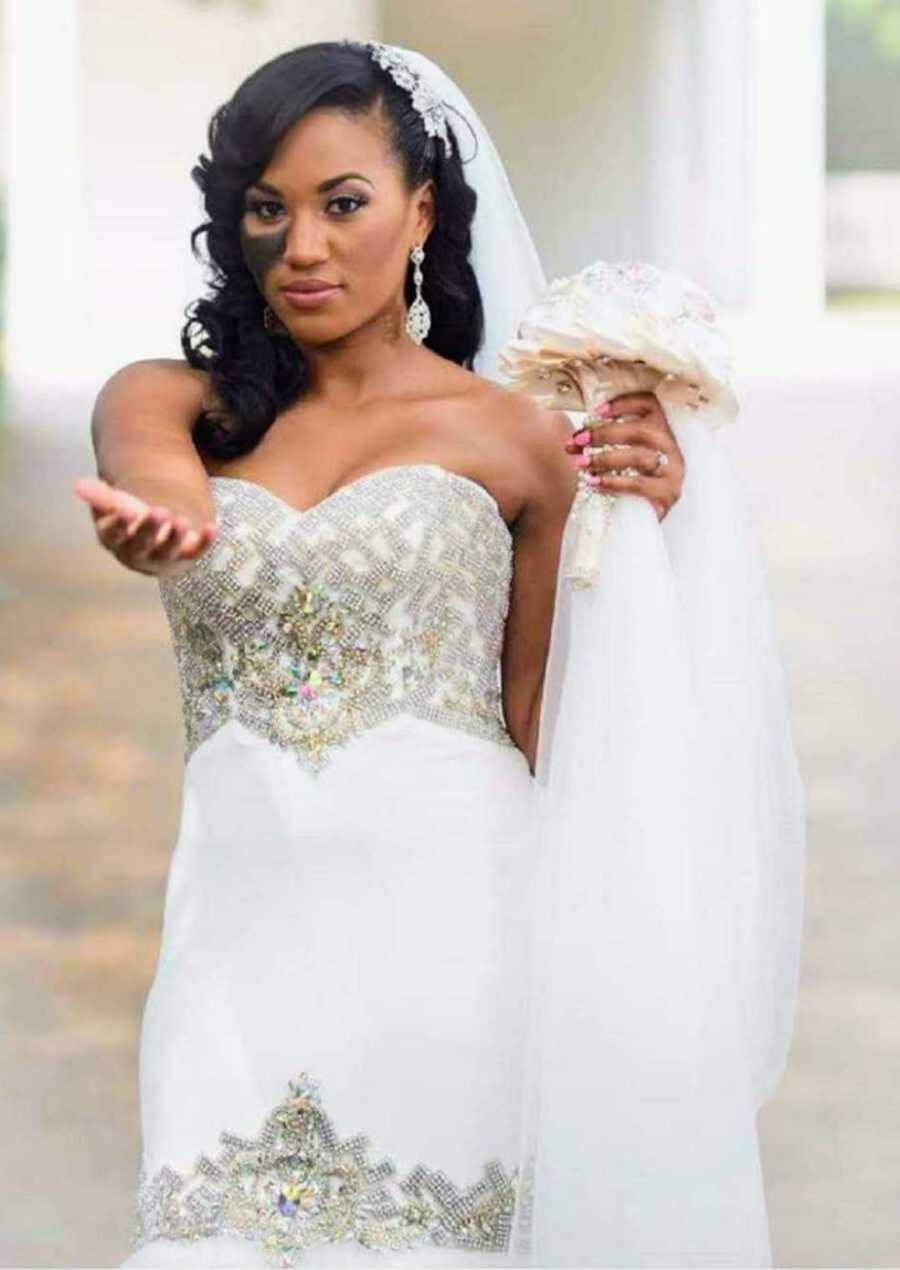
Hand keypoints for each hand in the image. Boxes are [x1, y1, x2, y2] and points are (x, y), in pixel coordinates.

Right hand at [73, 476, 217, 576]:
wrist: (157, 535)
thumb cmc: (130, 518)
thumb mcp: (114, 505)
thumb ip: (99, 495)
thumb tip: (79, 484)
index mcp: (115, 541)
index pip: (113, 536)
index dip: (119, 525)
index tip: (125, 510)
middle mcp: (136, 555)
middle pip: (141, 545)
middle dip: (149, 530)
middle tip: (159, 511)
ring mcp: (162, 559)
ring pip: (167, 552)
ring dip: (174, 538)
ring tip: (180, 520)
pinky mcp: (185, 558)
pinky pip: (195, 553)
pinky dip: (204, 542)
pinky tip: (211, 527)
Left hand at [563, 392, 684, 520]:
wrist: (643, 519)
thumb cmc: (630, 481)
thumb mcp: (622, 457)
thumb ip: (607, 443)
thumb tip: (576, 439)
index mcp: (662, 430)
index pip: (649, 404)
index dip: (624, 403)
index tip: (596, 411)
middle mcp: (671, 447)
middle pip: (641, 430)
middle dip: (605, 433)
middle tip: (578, 440)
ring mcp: (673, 470)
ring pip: (639, 457)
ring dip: (605, 458)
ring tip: (580, 463)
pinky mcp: (668, 493)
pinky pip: (638, 484)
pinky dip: (613, 482)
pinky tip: (594, 482)